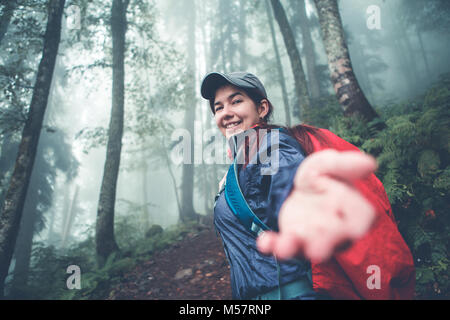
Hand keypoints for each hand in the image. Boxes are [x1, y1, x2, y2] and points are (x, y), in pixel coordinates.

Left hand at [257, 150, 376, 262]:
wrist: (297, 183)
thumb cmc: (322, 176)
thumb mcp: (328, 164)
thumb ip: (345, 164)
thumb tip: (371, 162)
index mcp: (354, 212)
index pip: (362, 217)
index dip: (354, 214)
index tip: (344, 200)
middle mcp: (336, 230)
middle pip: (335, 241)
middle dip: (325, 244)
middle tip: (317, 250)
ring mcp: (313, 237)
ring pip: (307, 248)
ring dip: (295, 248)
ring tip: (284, 248)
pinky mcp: (292, 238)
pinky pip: (284, 246)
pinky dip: (273, 246)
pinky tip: (264, 241)